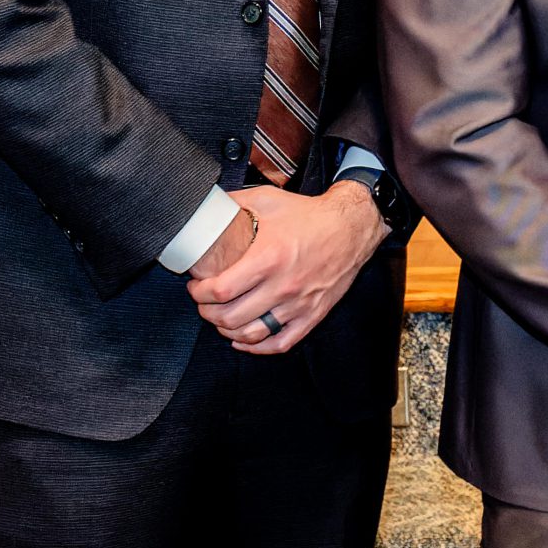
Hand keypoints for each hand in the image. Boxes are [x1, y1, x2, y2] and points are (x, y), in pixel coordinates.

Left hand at [186, 179, 386, 353]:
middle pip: (230, 318)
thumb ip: (234, 203)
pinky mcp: (312, 314)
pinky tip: (245, 340)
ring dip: (228, 331)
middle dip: (208, 313)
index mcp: (269, 258)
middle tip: (205, 303)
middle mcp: (283, 285)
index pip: (220, 291)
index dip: (199, 293)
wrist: (351, 227)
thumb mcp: (268, 200)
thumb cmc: (310, 215)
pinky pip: (280, 343)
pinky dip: (257, 347)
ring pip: (251, 335)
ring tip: (221, 319)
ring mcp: (298, 304)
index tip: (196, 286)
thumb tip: (205, 207)